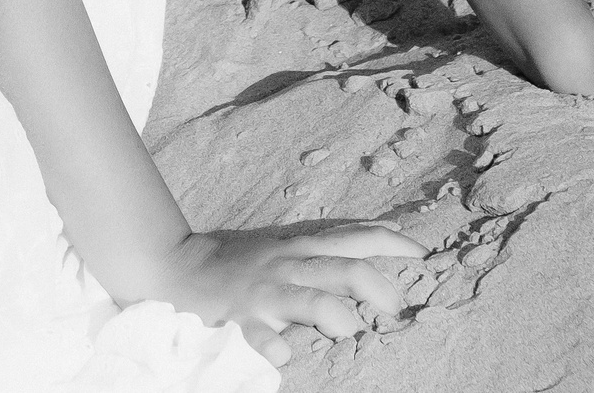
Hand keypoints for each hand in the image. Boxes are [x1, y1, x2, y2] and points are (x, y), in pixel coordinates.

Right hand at [143, 224, 425, 368]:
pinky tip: (284, 355)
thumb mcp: (277, 244)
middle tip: (397, 310)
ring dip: (339, 317)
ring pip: (313, 301)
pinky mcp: (241, 323)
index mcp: (296, 248)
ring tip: (350, 331)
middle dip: (380, 288)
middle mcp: (286, 267)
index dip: (391, 243)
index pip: (353, 238)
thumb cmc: (232, 261)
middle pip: (345, 270)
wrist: (170, 265)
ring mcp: (264, 295)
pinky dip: (277, 348)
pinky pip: (264, 339)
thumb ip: (321, 246)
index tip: (423, 255)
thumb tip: (376, 237)